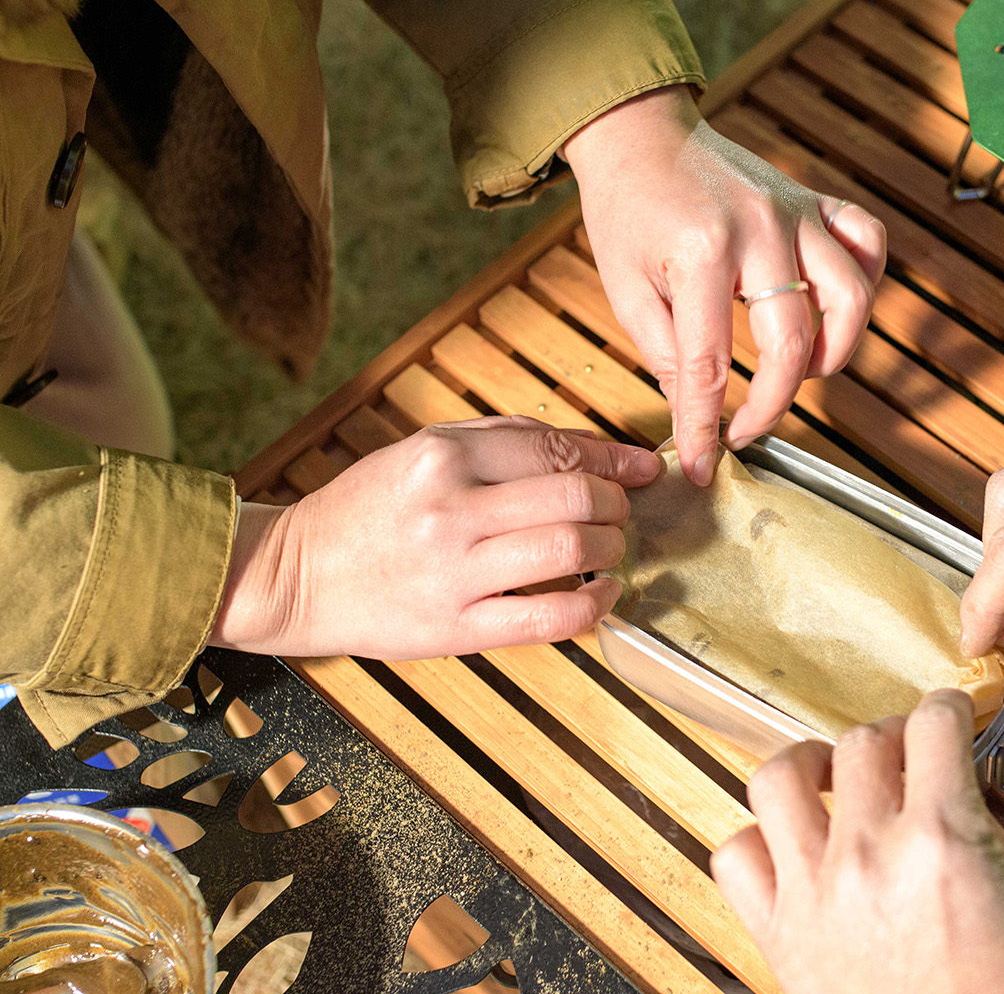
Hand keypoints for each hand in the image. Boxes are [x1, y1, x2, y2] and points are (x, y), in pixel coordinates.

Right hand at [211, 417, 659, 657]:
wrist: (295, 576)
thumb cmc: (368, 510)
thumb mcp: (423, 450)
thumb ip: (503, 441)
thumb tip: (592, 447)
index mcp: (443, 456)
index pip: (556, 449)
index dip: (614, 459)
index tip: (643, 469)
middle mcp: (451, 509)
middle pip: (573, 496)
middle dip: (616, 504)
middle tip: (621, 513)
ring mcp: (454, 571)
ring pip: (568, 551)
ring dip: (610, 548)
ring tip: (611, 550)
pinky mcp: (455, 628)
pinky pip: (548, 617)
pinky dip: (593, 605)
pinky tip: (604, 594)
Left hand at [563, 86, 885, 484]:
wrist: (641, 135)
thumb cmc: (627, 212)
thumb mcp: (626, 290)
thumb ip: (667, 355)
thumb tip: (696, 416)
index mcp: (701, 253)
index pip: (711, 364)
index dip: (706, 425)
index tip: (702, 463)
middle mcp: (759, 230)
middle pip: (790, 342)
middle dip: (771, 404)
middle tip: (747, 430)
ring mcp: (796, 211)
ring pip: (852, 296)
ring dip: (834, 352)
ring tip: (801, 374)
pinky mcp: (815, 200)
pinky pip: (867, 241)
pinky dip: (865, 280)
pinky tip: (833, 310)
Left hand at [712, 690, 1003, 993]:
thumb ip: (983, 824)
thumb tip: (954, 780)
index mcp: (942, 839)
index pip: (931, 724)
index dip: (944, 710)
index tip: (945, 716)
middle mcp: (869, 854)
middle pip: (861, 741)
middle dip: (891, 739)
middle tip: (902, 758)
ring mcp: (815, 891)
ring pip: (777, 776)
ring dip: (808, 765)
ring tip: (827, 777)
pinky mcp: (779, 933)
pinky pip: (735, 856)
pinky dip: (757, 841)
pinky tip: (791, 847)